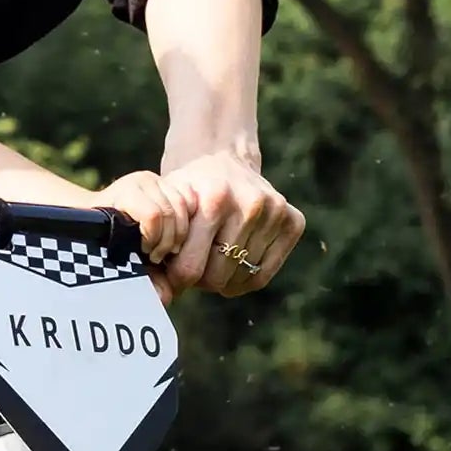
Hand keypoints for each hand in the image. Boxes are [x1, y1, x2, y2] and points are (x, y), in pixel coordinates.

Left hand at [110, 151, 302, 298]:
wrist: (223, 157)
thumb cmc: (188, 189)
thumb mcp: (167, 204)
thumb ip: (158, 241)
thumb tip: (156, 293)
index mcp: (214, 200)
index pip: (192, 268)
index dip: (178, 278)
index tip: (173, 271)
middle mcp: (251, 205)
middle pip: (218, 276)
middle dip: (201, 278)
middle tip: (193, 266)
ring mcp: (275, 213)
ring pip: (241, 277)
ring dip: (222, 278)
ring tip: (211, 261)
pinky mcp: (294, 221)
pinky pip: (264, 275)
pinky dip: (244, 280)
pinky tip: (231, 269)